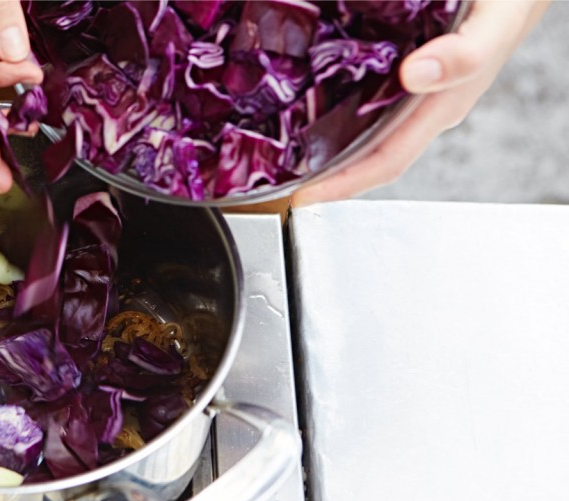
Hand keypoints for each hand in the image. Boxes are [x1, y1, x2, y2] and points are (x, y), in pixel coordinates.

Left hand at [293, 0, 549, 206]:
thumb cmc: (506, 5)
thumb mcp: (491, 25)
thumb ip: (463, 55)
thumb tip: (415, 75)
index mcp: (438, 109)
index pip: (384, 162)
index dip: (343, 184)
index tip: (303, 197)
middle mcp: (418, 109)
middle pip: (364, 155)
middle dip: (322, 172)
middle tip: (278, 180)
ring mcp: (408, 95)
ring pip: (358, 130)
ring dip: (321, 143)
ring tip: (281, 153)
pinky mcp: (398, 77)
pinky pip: (359, 100)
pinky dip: (331, 106)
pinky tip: (305, 103)